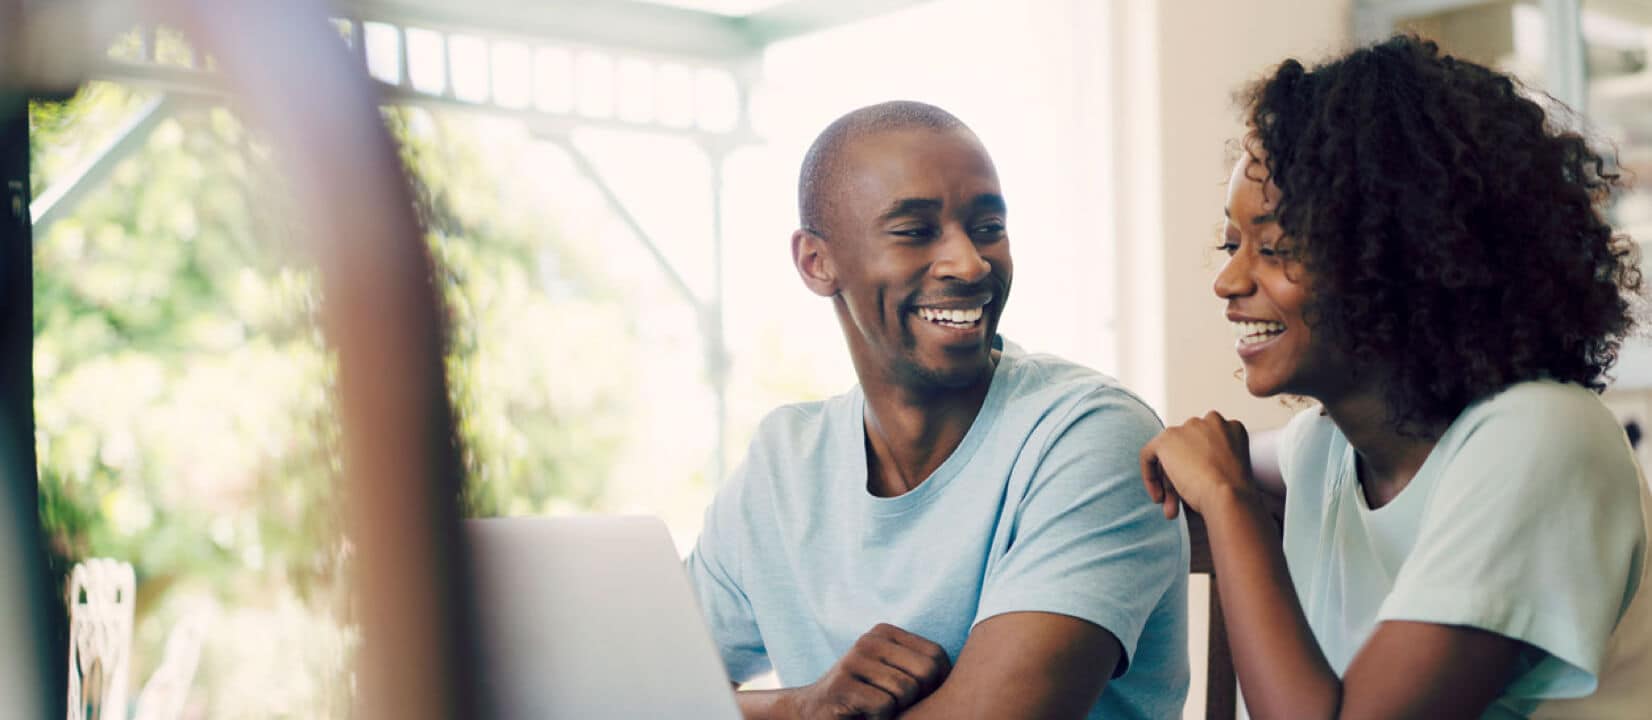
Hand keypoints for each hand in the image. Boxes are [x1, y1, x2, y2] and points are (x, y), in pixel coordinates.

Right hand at [787, 623, 951, 719]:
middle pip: (926, 673)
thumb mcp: (893, 674)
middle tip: (896, 705)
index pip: (937, 656)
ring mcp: (853, 660)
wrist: (813, 713)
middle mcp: (869, 640)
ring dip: (896, 709)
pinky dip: (880, 718)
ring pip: (905, 690)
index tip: (918, 696)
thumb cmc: (866, 697)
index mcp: (885, 632)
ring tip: (877, 707)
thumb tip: (975, 675)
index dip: (938, 684)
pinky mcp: (841, 685)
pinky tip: (864, 714)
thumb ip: (921, 667)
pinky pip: (884, 705)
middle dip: (917, 698)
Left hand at [1139, 411, 1253, 518]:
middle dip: (1181, 477)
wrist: (1228, 494)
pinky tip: (1158, 496)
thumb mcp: (1227, 471)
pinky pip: (1149, 454)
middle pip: (1186, 449)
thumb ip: (1210, 462)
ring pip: (1170, 454)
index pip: (1205, 446)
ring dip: (1169, 483)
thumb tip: (1189, 474)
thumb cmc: (1233, 491)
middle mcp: (1211, 422)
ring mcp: (1188, 428)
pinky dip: (1150, 475)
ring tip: (1171, 508)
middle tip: (1180, 504)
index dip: (1198, 467)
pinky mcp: (1167, 438)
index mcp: (1231, 429)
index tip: (1196, 487)